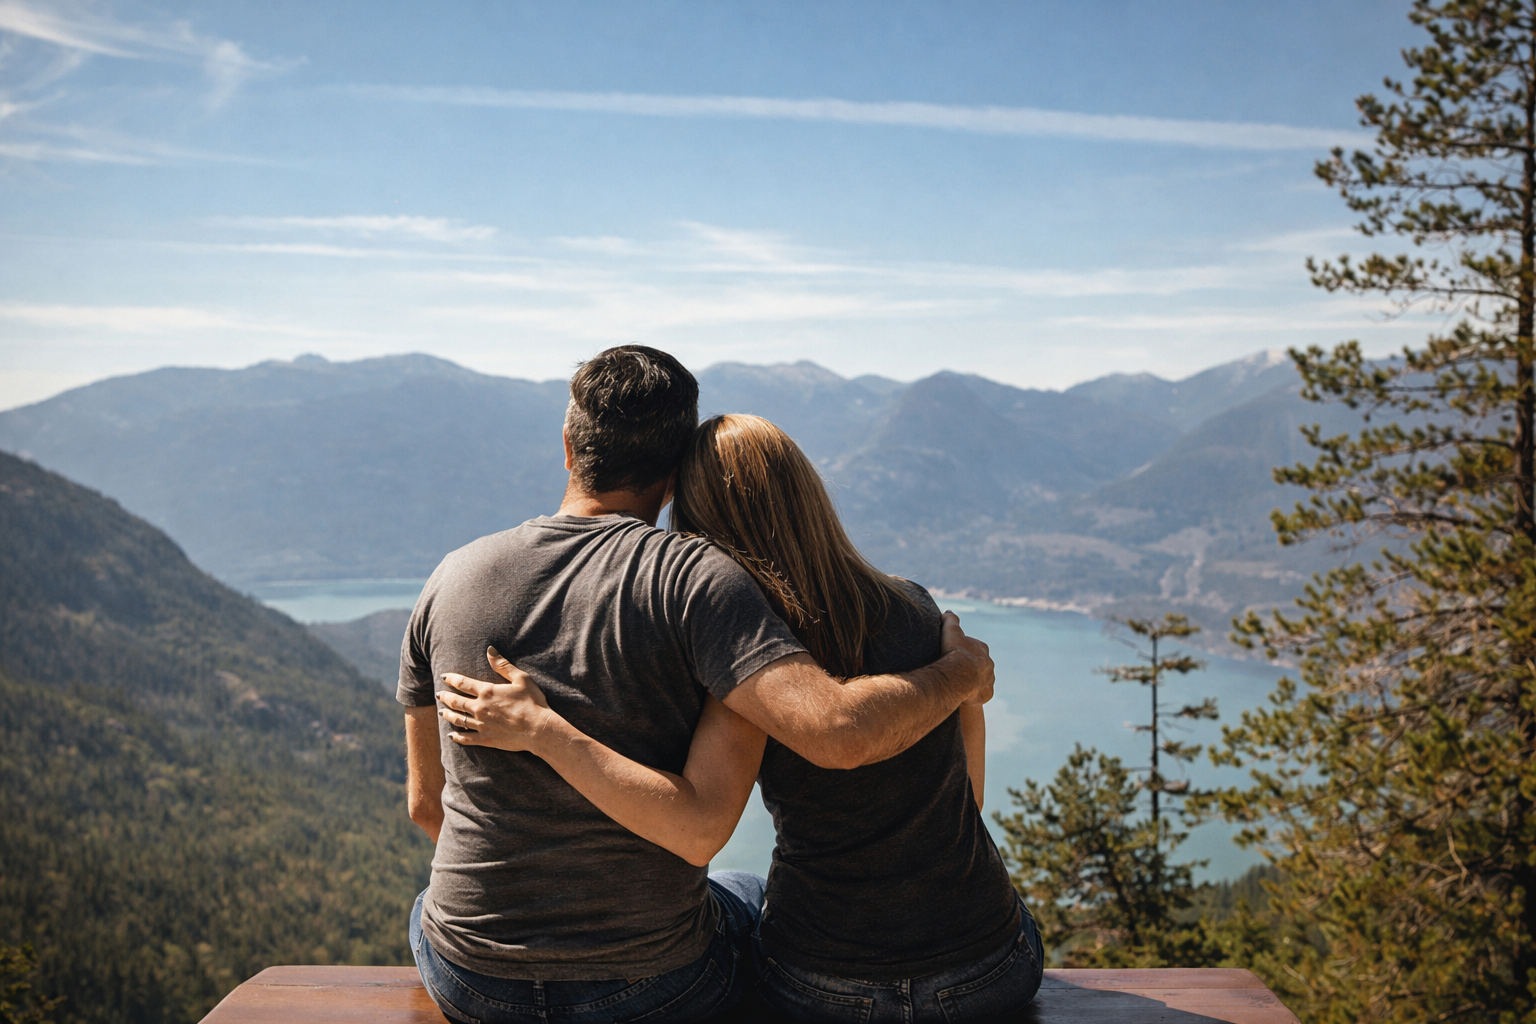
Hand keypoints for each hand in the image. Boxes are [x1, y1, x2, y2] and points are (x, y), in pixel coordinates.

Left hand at [436, 646, 556, 752]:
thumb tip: (490, 651)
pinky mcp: (486, 739)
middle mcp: (480, 708)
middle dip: (445, 697)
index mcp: (487, 692)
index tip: (444, 677)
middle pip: (456, 701)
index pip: (463, 683)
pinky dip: (457, 736)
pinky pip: (466, 738)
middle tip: (438, 695)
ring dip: (448, 715)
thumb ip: (503, 665)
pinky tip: (451, 735)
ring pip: (458, 719)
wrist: (538, 729)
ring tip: (441, 712)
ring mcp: (481, 725)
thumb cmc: (532, 702)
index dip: (451, 679)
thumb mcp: (521, 678)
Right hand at [940, 611, 994, 705]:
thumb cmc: (954, 651)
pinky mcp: (986, 694)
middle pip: (980, 664)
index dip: (964, 651)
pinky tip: (965, 696)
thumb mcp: (950, 631)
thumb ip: (950, 619)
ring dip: (973, 681)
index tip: (954, 654)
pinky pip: (981, 694)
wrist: (958, 674)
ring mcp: (989, 680)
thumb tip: (948, 612)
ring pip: (982, 680)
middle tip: (956, 670)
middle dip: (971, 667)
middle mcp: (989, 664)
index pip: (974, 648)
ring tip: (959, 684)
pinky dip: (975, 695)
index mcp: (982, 648)